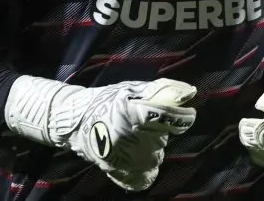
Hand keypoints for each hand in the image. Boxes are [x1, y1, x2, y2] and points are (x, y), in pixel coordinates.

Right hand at [7, 76, 196, 190]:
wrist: (73, 120)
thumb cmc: (106, 100)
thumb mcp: (130, 89)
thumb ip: (160, 90)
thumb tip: (189, 93)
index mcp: (129, 111)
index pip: (165, 117)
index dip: (181, 117)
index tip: (188, 115)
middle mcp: (125, 136)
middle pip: (162, 138)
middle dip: (159, 131)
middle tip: (142, 123)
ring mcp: (120, 157)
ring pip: (155, 155)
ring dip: (150, 146)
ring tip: (132, 136)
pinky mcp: (116, 171)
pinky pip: (145, 175)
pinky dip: (144, 167)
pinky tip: (134, 154)